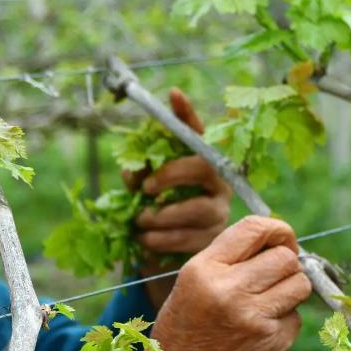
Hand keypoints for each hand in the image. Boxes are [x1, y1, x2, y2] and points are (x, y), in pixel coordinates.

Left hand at [121, 88, 231, 308]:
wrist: (170, 256)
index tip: (172, 94)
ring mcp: (219, 211)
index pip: (197, 133)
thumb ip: (140, 176)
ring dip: (162, 216)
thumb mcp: (145, 191)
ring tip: (140, 221)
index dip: (187, 114)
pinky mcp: (214, 240)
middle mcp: (217, 182)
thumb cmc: (159, 212)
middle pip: (203, 166)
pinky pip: (189, 238)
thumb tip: (130, 171)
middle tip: (146, 188)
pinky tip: (146, 241)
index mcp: (200, 164)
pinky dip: (162, 240)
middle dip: (172, 174)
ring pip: (197, 208)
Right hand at [151, 216, 311, 350]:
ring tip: (269, 298)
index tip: (282, 236)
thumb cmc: (186, 326)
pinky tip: (261, 326)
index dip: (277, 228)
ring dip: (290, 288)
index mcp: (204, 270)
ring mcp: (253, 319)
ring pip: (299, 284)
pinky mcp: (271, 343)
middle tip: (275, 271)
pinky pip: (296, 317)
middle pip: (285, 257)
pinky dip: (284, 319)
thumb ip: (229, 255)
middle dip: (286, 261)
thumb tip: (275, 237)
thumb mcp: (192, 280)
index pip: (254, 228)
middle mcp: (229, 291)